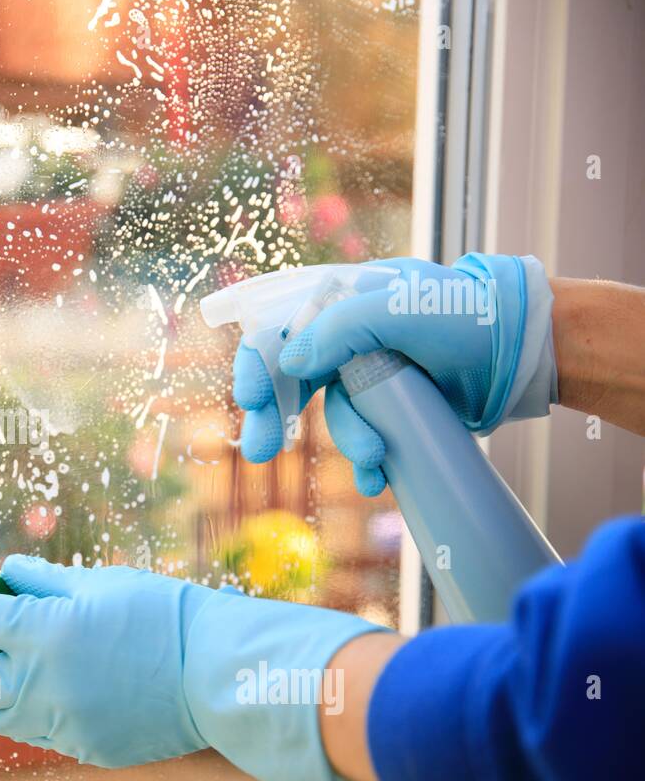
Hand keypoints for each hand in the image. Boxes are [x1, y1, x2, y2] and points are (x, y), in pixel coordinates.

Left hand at [0, 556, 213, 767]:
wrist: (218, 675)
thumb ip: (43, 582)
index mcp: (44, 629)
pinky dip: (10, 715)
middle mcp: (41, 680)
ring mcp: (60, 721)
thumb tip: (2, 575)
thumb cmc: (163, 615)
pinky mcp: (81, 748)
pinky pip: (33, 731)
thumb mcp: (100, 582)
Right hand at [234, 254, 556, 495]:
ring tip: (376, 461)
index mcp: (341, 302)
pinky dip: (368, 461)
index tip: (251, 400)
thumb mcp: (403, 309)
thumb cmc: (469, 315)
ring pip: (335, 416)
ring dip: (351, 442)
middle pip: (291, 378)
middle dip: (275, 416)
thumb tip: (291, 362)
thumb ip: (342, 328)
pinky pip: (364, 437)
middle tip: (261, 451)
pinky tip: (380, 478)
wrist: (528, 351)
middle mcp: (347, 337)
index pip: (278, 327)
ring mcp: (369, 374)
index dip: (256, 362)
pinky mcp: (392, 408)